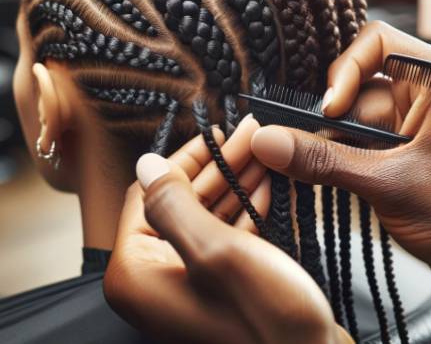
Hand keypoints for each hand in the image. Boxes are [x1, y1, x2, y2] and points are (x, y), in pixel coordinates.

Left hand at [104, 116, 346, 343]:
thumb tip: (145, 163)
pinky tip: (268, 181)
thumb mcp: (215, 252)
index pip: (150, 194)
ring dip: (239, 180)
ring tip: (264, 149)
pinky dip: (248, 206)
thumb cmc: (266, 320)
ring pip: (211, 214)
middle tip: (252, 133)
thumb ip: (173, 204)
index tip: (216, 133)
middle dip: (223, 164)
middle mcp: (158, 278)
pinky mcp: (223, 284)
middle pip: (186, 201)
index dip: (186, 159)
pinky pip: (229, 234)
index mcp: (138, 273)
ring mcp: (192, 282)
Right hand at [251, 21, 430, 295]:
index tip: (329, 113)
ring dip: (327, 141)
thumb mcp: (389, 184)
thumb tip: (266, 141)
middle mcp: (422, 90)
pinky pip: (354, 138)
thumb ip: (323, 160)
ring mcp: (408, 119)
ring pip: (349, 116)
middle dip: (328, 120)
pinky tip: (323, 174)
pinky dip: (336, 154)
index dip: (344, 72)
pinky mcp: (397, 145)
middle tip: (300, 148)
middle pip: (354, 86)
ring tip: (308, 167)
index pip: (374, 42)